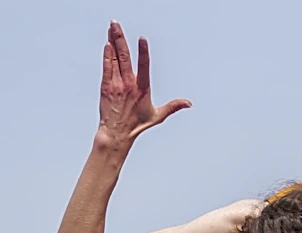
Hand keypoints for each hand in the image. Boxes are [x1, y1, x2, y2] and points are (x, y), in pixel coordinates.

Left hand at [96, 21, 190, 149]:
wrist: (117, 133)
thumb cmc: (137, 125)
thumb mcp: (158, 116)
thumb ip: (173, 107)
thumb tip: (189, 104)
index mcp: (143, 90)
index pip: (144, 67)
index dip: (143, 52)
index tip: (142, 39)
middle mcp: (129, 85)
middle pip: (125, 57)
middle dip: (120, 38)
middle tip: (116, 23)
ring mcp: (116, 85)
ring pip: (114, 58)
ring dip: (112, 41)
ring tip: (112, 27)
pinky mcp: (106, 87)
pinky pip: (106, 67)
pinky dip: (107, 55)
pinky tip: (107, 44)